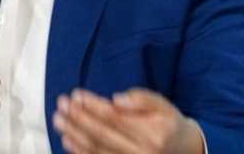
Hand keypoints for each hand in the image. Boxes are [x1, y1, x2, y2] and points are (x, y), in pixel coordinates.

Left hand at [52, 87, 203, 153]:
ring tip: (59, 120)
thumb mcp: (163, 105)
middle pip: (102, 134)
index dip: (93, 106)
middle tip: (62, 105)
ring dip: (74, 134)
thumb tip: (117, 99)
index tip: (76, 95)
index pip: (115, 118)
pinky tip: (68, 140)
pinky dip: (80, 152)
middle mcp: (142, 152)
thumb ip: (141, 99)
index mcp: (152, 132)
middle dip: (78, 118)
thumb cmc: (169, 124)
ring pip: (97, 149)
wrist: (184, 151)